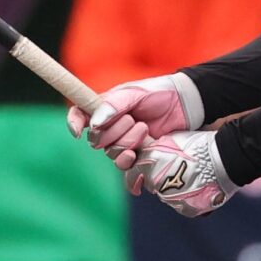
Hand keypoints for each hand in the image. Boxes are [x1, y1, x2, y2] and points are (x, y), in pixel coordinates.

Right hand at [69, 75, 198, 171]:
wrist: (186, 104)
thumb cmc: (159, 92)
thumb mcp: (136, 93)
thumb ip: (114, 105)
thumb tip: (94, 123)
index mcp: (104, 107)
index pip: (79, 115)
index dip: (73, 123)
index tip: (77, 131)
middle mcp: (110, 126)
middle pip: (96, 140)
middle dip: (114, 133)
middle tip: (134, 120)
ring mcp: (123, 142)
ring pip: (112, 154)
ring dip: (127, 144)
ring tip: (145, 130)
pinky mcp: (138, 155)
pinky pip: (126, 167)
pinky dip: (130, 163)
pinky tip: (139, 154)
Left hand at [128, 130, 237, 217]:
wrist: (224, 158)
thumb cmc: (198, 144)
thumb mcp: (169, 140)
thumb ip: (153, 151)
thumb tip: (144, 157)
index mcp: (149, 164)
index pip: (132, 175)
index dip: (136, 177)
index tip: (138, 180)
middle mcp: (156, 183)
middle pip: (152, 185)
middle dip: (160, 179)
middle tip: (177, 170)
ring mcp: (171, 199)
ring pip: (167, 196)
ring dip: (175, 189)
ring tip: (192, 177)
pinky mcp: (186, 209)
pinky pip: (182, 205)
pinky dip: (187, 198)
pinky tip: (199, 187)